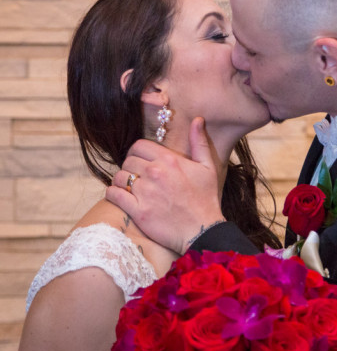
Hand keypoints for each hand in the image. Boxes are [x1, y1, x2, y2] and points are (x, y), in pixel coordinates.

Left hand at [106, 117, 224, 254]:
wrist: (202, 230)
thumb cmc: (206, 199)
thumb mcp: (208, 167)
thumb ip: (199, 142)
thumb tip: (197, 119)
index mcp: (169, 160)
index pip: (139, 145)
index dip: (138, 152)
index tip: (142, 161)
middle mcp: (155, 172)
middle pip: (128, 160)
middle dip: (131, 167)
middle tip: (137, 176)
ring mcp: (145, 192)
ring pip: (119, 176)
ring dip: (121, 180)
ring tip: (129, 187)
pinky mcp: (137, 210)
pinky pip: (113, 195)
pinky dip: (113, 194)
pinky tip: (120, 196)